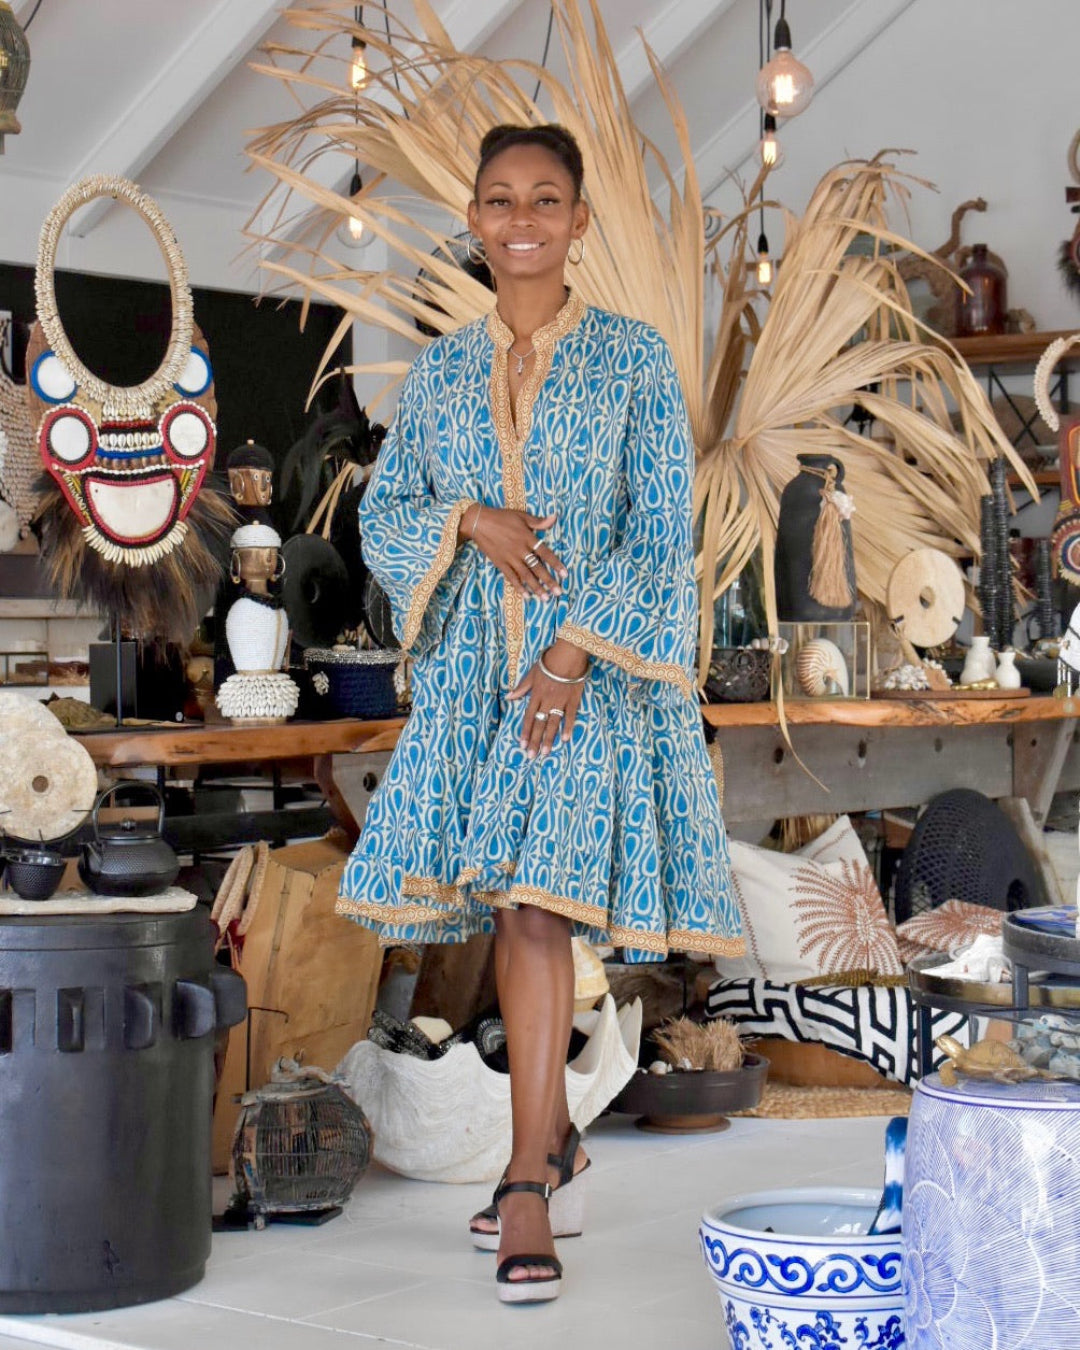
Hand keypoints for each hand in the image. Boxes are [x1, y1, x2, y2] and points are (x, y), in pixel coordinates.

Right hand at [461, 506, 566, 600]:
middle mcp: (520, 550)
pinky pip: (511, 577)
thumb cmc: (502, 517)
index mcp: (527, 537)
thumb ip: (539, 521)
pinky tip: (526, 595)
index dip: (556, 564)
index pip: (546, 553)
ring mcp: (510, 558)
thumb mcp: (522, 516)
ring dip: (536, 587)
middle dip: (549, 581)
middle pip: (537, 568)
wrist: (479, 522)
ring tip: (545, 598)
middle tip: (558, 593)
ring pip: (526, 575)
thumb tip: (555, 517)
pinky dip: (518, 587)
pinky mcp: (500, 563)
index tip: (565, 575)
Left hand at [508, 640, 589, 757]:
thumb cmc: (549, 661)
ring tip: (545, 752)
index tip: (522, 744)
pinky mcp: (573, 700)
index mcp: (536, 695)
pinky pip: (570, 716)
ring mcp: (560, 701)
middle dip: (534, 740)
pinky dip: (568, 727)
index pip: (528, 717)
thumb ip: (522, 687)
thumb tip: (509, 697)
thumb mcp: (532, 672)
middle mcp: (547, 701)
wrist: (568, 654)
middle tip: (531, 755)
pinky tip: (565, 739)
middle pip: (539, 724)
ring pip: (553, 723)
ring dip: (549, 739)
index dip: (525, 731)